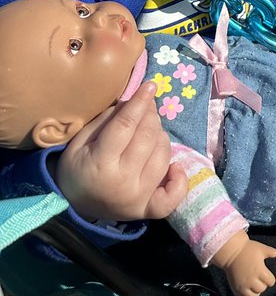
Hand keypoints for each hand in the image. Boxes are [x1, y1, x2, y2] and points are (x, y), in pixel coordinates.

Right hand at [56, 81, 187, 219]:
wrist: (75, 207)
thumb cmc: (78, 168)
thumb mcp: (80, 141)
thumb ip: (106, 120)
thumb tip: (133, 101)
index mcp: (100, 163)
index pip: (126, 126)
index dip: (140, 102)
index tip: (150, 85)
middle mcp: (122, 182)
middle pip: (148, 137)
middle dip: (150, 115)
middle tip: (147, 107)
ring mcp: (138, 198)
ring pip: (163, 155)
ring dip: (161, 136)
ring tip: (150, 131)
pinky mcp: (148, 210)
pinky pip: (173, 195)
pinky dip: (179, 179)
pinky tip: (174, 167)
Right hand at [215, 234, 275, 295]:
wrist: (231, 252)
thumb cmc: (246, 249)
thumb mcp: (260, 248)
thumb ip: (270, 251)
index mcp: (259, 270)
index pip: (271, 281)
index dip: (270, 278)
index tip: (267, 275)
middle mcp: (251, 280)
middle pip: (262, 289)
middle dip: (263, 284)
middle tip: (260, 278)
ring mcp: (243, 285)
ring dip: (255, 291)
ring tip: (254, 284)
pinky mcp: (236, 288)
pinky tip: (247, 290)